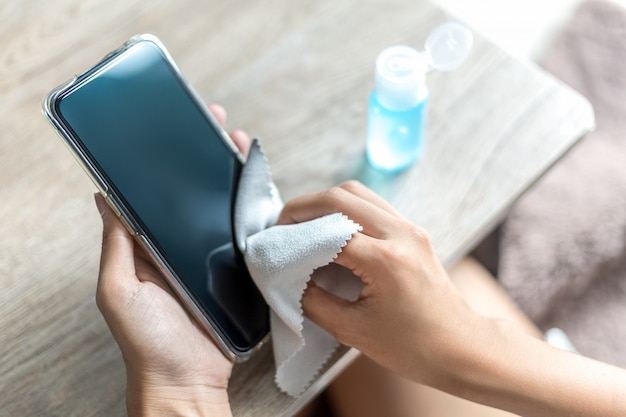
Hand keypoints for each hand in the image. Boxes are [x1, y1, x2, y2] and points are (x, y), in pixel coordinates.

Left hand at [95, 104, 249, 416]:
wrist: (188, 381)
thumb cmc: (148, 341)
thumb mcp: (119, 289)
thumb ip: (117, 244)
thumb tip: (104, 197)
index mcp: (154, 245)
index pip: (162, 192)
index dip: (169, 159)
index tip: (177, 128)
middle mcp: (185, 246)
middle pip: (198, 192)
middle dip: (207, 156)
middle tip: (215, 124)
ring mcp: (215, 257)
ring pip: (228, 208)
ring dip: (234, 176)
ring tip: (239, 145)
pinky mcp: (241, 271)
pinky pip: (252, 235)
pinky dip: (258, 211)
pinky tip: (263, 189)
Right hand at [278, 181, 484, 388]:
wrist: (462, 347)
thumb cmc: (414, 347)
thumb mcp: (353, 330)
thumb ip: (313, 301)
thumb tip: (288, 278)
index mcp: (387, 261)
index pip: (329, 232)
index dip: (295, 236)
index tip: (274, 245)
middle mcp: (401, 234)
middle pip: (341, 196)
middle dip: (304, 206)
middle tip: (283, 225)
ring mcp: (410, 229)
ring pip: (358, 193)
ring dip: (326, 203)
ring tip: (304, 225)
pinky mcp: (413, 231)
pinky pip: (373, 205)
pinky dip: (346, 210)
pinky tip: (332, 231)